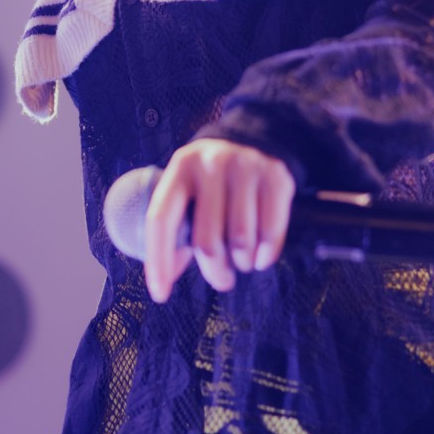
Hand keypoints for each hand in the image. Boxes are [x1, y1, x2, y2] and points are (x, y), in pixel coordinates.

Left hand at [144, 138, 295, 302]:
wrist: (255, 140)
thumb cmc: (212, 180)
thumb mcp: (187, 191)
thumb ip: (176, 230)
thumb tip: (165, 279)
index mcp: (180, 169)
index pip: (161, 219)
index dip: (158, 260)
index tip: (160, 293)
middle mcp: (210, 164)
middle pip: (207, 240)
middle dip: (214, 271)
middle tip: (221, 279)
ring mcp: (245, 167)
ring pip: (240, 240)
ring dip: (241, 263)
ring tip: (241, 262)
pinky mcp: (276, 176)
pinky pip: (270, 233)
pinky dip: (265, 255)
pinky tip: (260, 257)